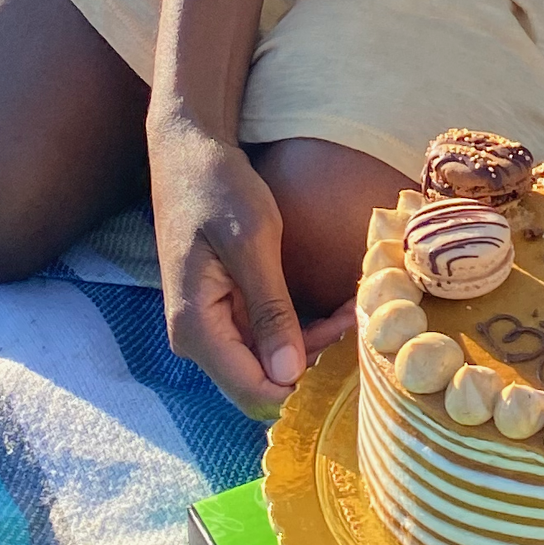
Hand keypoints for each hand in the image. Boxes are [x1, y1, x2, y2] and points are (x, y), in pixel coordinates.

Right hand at [147, 116, 354, 414]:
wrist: (187, 153)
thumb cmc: (217, 187)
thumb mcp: (252, 241)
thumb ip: (270, 309)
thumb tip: (289, 373)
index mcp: (196, 328)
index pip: (252, 391)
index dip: (301, 383)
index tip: (347, 344)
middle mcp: (198, 339)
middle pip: (263, 381)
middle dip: (313, 360)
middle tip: (356, 318)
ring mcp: (209, 327)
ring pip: (267, 362)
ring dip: (313, 343)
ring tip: (351, 307)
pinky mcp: (223, 312)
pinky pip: (264, 338)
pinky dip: (300, 328)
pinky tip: (332, 306)